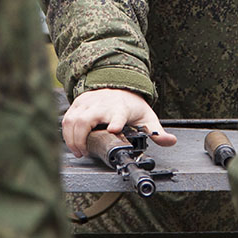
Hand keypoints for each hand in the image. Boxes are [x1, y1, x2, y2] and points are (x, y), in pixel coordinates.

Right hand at [61, 88, 176, 157]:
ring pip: (73, 119)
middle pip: (86, 119)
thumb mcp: (147, 117)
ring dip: (72, 138)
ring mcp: (88, 102)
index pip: (118, 114)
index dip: (115, 121)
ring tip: (78, 151)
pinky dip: (67, 132)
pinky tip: (72, 143)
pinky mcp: (78, 103)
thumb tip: (171, 141)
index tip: (114, 130)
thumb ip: (157, 131)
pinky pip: (67, 118)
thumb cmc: (131, 104)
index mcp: (121, 108)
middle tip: (84, 152)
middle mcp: (103, 104)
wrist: (117, 85)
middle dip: (81, 138)